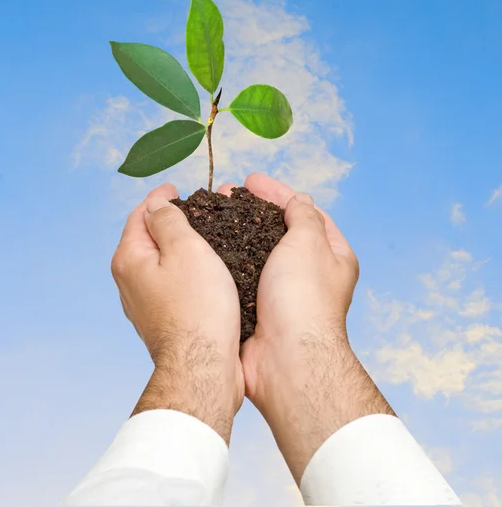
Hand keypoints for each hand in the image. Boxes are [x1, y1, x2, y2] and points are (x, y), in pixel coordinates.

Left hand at [111, 183, 244, 443]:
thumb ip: (168, 220)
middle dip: (168, 220)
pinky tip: (202, 271)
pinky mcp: (162, 319)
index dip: (159, 198)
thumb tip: (156, 205)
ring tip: (202, 236)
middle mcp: (129, 281)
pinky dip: (182, 269)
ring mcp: (143, 303)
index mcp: (130, 258)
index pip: (140, 215)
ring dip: (177, 246)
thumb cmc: (198, 307)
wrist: (202, 365)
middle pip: (147, 238)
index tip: (176, 188)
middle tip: (194, 209)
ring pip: (159, 262)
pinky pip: (169, 283)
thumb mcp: (186, 249)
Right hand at [218, 172, 358, 404]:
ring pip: (255, 251)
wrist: (285, 358)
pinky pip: (240, 274)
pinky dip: (226, 258)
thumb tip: (299, 201)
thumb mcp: (309, 243)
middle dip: (252, 209)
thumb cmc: (303, 298)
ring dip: (235, 231)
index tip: (251, 180)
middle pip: (278, 230)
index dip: (278, 193)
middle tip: (225, 194)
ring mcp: (281, 291)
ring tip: (210, 215)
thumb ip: (303, 217)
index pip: (305, 212)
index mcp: (331, 255)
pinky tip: (207, 247)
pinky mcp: (257, 305)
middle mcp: (308, 273)